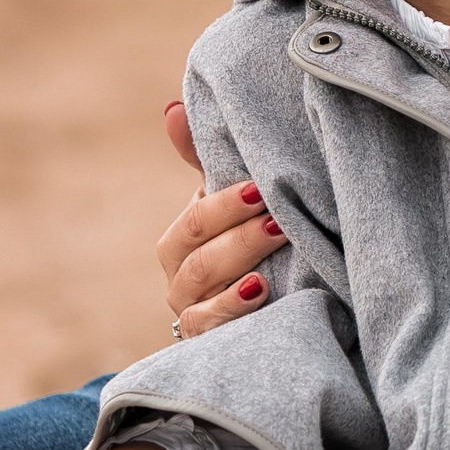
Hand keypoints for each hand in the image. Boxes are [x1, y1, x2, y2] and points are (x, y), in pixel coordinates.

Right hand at [156, 100, 285, 336]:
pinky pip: (205, 324)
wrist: (276, 312)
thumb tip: (172, 108)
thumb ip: (205, 158)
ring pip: (201, 283)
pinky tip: (260, 290)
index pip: (195, 219)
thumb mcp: (237, 204)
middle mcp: (180, 275)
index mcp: (184, 239)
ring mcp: (190, 309)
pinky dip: (231, 306)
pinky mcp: (204, 340)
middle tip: (277, 217)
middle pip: (197, 252)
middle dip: (239, 232)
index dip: (225, 203)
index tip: (261, 189)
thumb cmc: (251, 246)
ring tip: (274, 244)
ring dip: (239, 260)